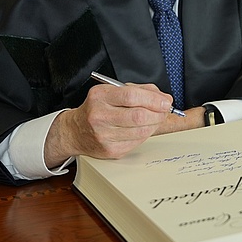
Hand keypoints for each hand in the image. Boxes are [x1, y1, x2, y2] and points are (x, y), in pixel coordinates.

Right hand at [42, 83, 202, 165]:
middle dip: (158, 113)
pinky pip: (137, 142)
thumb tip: (163, 98)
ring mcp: (103, 136)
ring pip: (140, 131)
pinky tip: (142, 129)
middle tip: (164, 110)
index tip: (166, 101)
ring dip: (154, 124)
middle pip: (138, 116)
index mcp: (100, 96)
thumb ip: (139, 90)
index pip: (131, 96)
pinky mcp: (110, 150)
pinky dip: (145, 134)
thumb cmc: (98, 108)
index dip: (153, 99)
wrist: (76, 131)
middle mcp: (99, 116)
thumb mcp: (112, 91)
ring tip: (155, 119)